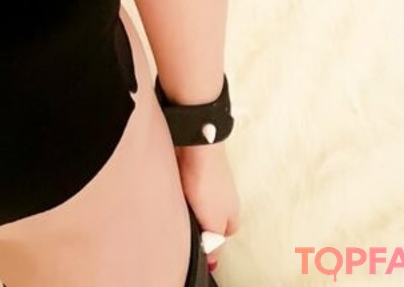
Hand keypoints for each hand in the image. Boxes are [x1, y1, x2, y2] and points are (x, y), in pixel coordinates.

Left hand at [176, 142, 239, 275]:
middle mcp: (222, 196)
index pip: (222, 236)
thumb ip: (214, 243)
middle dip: (196, 222)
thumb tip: (213, 259)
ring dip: (185, 205)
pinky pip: (184, 186)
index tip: (197, 243)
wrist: (195, 143)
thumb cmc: (208, 180)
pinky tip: (171, 189)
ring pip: (195, 202)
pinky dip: (178, 189)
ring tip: (175, 205)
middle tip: (183, 225)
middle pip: (208, 218)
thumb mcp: (214, 223)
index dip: (209, 241)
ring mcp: (207, 180)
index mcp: (232, 212)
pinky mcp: (190, 167)